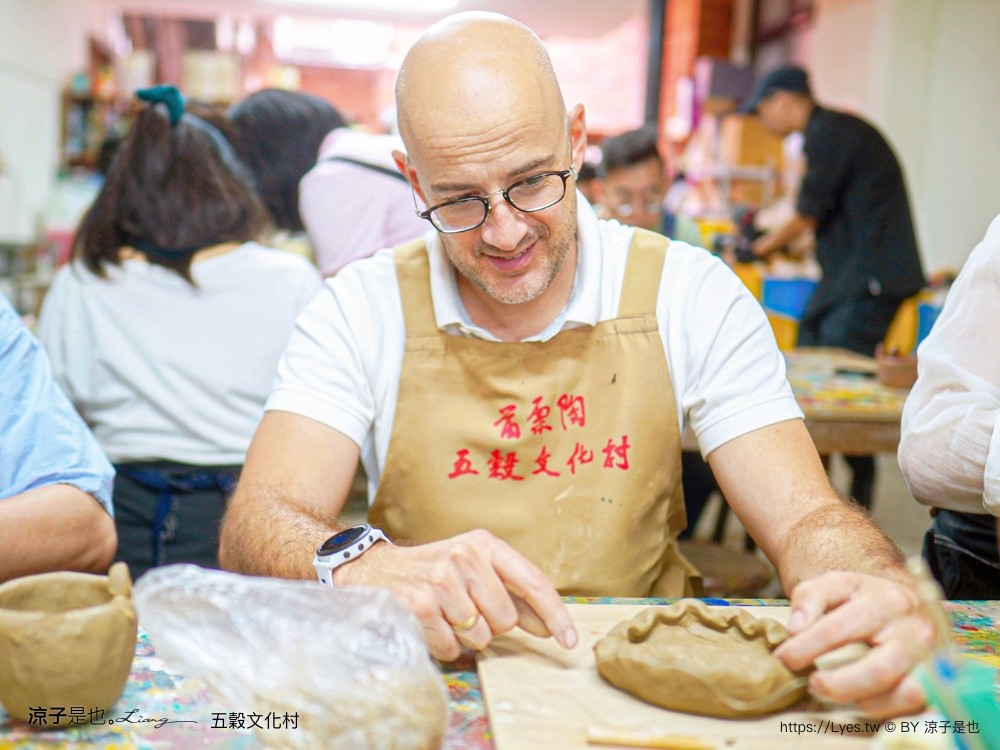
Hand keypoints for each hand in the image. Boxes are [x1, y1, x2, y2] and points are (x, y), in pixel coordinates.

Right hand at [334, 528, 577, 660]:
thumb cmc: (432, 571)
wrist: (374, 569)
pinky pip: (453, 648)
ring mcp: (442, 581)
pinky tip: (429, 623)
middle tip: (464, 608)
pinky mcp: (422, 605)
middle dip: (490, 624)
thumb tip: (548, 625)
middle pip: (507, 619)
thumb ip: (512, 595)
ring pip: (480, 636)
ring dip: (465, 635)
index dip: (555, 614)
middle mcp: (465, 557)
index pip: (532, 581)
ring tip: (444, 613)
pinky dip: (443, 645)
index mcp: (484, 544)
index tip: (569, 640)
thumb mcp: (473, 568)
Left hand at [772, 571, 933, 717]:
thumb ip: (810, 598)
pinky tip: (864, 700)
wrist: (910, 600)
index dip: (805, 647)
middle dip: (838, 684)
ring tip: (838, 690)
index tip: (783, 659)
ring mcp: (934, 659)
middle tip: (813, 684)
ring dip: (866, 700)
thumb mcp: (837, 584)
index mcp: (887, 600)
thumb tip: (796, 629)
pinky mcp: (941, 682)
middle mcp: (916, 630)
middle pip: (878, 670)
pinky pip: (918, 707)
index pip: (839, 629)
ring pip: (905, 694)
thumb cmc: (867, 598)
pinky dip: (890, 710)